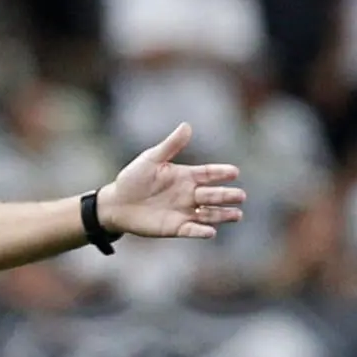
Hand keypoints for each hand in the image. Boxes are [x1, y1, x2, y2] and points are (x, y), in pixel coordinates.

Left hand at [99, 123, 244, 238]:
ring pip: (208, 214)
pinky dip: (201, 231)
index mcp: (186, 176)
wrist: (115, 204)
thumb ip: (170, 145)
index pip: (209, 173)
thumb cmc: (132, 179)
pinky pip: (191, 230)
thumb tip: (187, 126)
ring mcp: (183, 211)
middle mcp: (189, 194)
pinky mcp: (175, 228)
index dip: (222, 172)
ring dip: (223, 215)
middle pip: (213, 195)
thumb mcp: (151, 159)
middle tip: (241, 196)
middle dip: (227, 195)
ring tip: (237, 215)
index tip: (234, 172)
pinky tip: (210, 231)